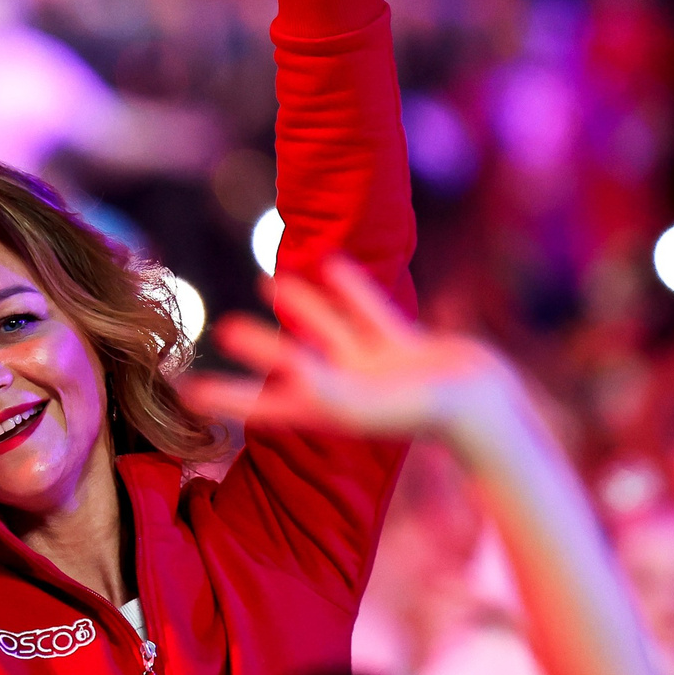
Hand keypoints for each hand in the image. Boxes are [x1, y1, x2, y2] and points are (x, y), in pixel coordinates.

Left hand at [182, 255, 510, 446]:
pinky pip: (368, 312)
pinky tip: (330, 261)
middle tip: (223, 328)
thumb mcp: (365, 404)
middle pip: (290, 365)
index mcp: (328, 413)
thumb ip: (325, 385)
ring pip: (327, 331)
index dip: (226, 399)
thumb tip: (286, 369)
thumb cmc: (424, 413)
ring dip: (301, 308)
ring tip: (267, 282)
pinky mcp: (405, 347)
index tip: (188, 391)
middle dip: (259, 347)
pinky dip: (349, 287)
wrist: (485, 409)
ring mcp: (377, 369)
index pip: (263, 409)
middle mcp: (347, 391)